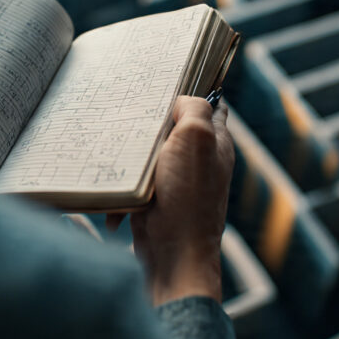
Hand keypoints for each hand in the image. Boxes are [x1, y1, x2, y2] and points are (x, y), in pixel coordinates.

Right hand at [127, 96, 233, 304]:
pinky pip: (136, 181)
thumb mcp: (196, 140)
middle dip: (152, 124)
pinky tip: (122, 194)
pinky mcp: (157, 199)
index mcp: (215, 142)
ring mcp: (177, 180)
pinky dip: (127, 187)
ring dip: (134, 156)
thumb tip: (183, 101)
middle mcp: (199, 159)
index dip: (193, 91)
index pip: (211, 105)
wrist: (172, 255)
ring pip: (150, 152)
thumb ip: (194, 110)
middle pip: (173, 127)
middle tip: (133, 115)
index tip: (167, 83)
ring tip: (122, 153)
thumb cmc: (188, 198)